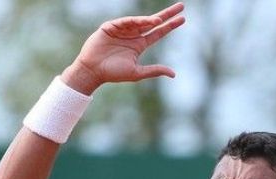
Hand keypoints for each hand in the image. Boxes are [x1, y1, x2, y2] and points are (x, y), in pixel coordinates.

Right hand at [63, 3, 184, 94]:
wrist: (92, 71)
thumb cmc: (113, 73)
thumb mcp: (137, 73)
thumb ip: (154, 70)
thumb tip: (174, 74)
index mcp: (139, 45)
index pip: (158, 32)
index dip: (170, 26)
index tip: (183, 19)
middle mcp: (133, 35)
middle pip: (153, 22)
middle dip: (167, 14)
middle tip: (181, 6)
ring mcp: (122, 30)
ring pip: (140, 21)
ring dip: (150, 20)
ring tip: (159, 20)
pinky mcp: (111, 27)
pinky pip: (125, 21)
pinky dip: (135, 21)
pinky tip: (146, 22)